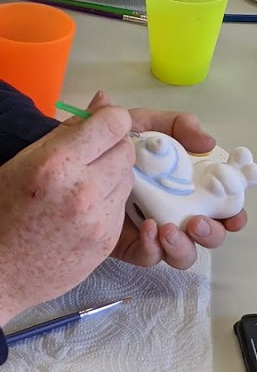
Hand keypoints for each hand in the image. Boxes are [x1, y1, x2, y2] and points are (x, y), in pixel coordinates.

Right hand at [0, 106, 134, 324]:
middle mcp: (82, 191)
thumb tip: (103, 100)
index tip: (104, 125)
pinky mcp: (107, 240)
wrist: (2, 271)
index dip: (112, 120)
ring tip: (85, 184)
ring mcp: (98, 219)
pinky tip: (85, 208)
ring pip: (128, 178)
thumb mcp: (27, 160)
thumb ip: (69, 130)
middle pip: (126, 150)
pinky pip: (122, 206)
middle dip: (114, 148)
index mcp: (57, 163)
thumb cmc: (6, 211)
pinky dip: (110, 201)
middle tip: (93, 156)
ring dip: (114, 174)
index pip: (113, 125)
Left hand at [86, 92, 246, 269]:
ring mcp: (156, 230)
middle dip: (212, 233)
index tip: (236, 213)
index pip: (223, 204)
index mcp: (190, 185)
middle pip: (210, 234)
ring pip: (183, 253)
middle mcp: (179, 211)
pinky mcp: (132, 245)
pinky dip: (153, 248)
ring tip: (170, 230)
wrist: (74, 156)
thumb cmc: (117, 141)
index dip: (235, 212)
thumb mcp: (147, 124)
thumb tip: (207, 140)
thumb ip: (177, 125)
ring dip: (184, 246)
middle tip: (197, 222)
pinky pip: (150, 257)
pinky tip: (148, 230)